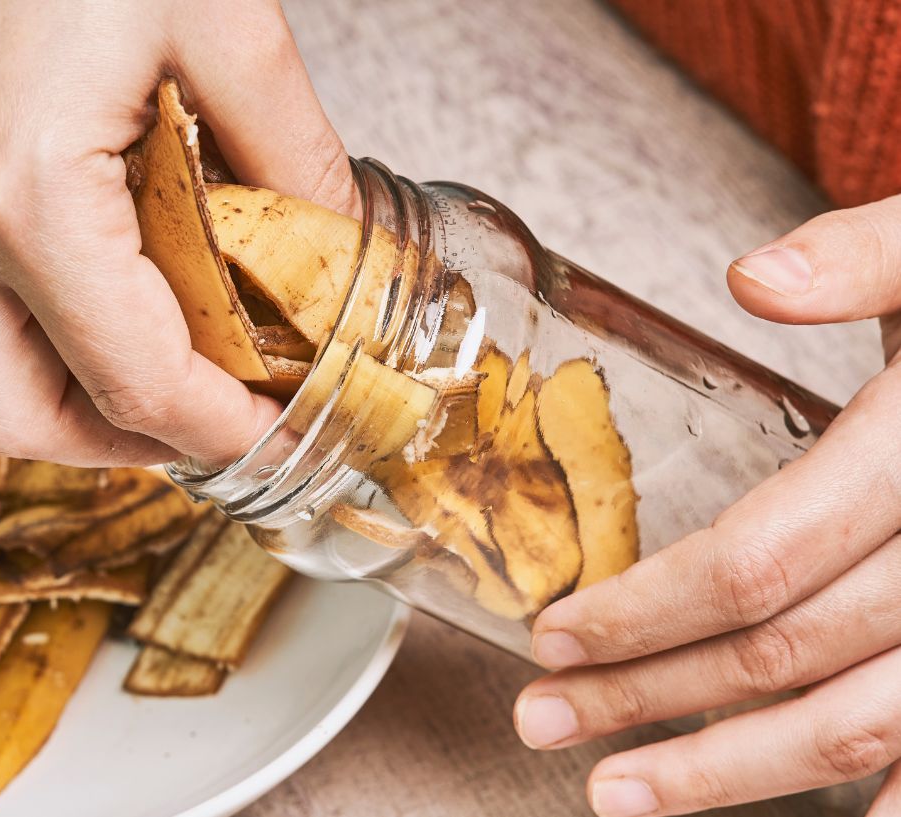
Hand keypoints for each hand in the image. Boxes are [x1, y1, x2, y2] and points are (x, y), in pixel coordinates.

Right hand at [0, 0, 356, 465]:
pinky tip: (121, 289)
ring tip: (176, 363)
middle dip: (125, 442)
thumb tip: (336, 247)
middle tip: (213, 418)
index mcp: (19, 188)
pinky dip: (50, 328)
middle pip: (12, 417)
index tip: (273, 435)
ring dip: (81, 393)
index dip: (213, 430)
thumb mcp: (227, 19)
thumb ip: (294, 154)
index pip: (126, 378)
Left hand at [513, 194, 900, 815]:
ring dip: (731, 773)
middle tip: (544, 720)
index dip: (646, 609)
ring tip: (621, 796)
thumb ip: (863, 257)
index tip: (555, 634)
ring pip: (859, 726)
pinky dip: (891, 799)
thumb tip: (753, 278)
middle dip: (650, 695)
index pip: (757, 562)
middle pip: (783, 655)